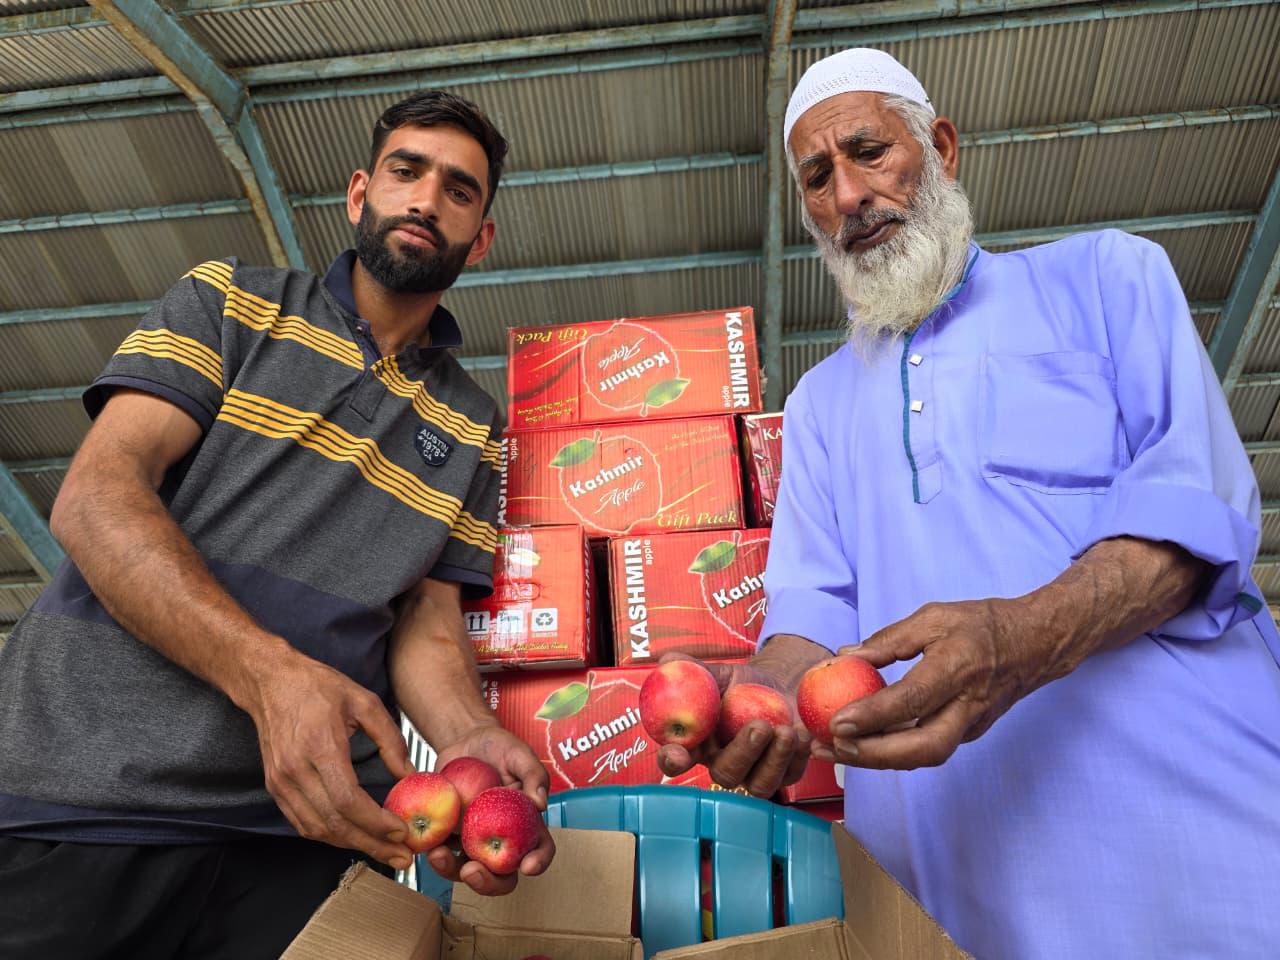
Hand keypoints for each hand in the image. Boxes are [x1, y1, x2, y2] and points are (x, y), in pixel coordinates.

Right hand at [247, 650, 416, 870]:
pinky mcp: (275, 787)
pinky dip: (329, 836)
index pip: (348, 800)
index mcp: (320, 747)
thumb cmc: (318, 687)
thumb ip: (390, 738)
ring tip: (384, 851)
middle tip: (402, 857)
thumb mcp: (364, 701)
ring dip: (352, 845)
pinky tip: (353, 837)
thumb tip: (409, 773)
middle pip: (334, 823)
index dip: (376, 823)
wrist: (270, 681)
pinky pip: (303, 823)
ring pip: (317, 830)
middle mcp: (296, 770)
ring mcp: (281, 782)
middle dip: (371, 845)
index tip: (402, 831)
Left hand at [424, 722, 555, 895]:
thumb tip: (540, 803)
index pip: (540, 849)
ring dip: (452, 871)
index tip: (528, 866)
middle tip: (472, 871)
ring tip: (438, 854)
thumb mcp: (520, 754)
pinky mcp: (449, 836)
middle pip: (502, 876)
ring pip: (467, 871)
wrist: (466, 741)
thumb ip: (533, 774)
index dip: (538, 862)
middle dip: (488, 883)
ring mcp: (473, 841)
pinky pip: (441, 853)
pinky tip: (425, 845)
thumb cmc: (500, 748)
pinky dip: (432, 854)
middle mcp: (501, 840)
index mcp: (526, 824)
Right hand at [654, 653, 811, 798]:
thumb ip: (694, 671)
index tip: (678, 753)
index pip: (675, 759)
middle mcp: (722, 763)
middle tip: (759, 727)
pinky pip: (790, 776)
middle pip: (724, 775)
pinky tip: (801, 735)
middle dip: (742, 754)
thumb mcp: (719, 673)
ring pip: (759, 785)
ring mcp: (754, 773)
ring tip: (786, 731)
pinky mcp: (784, 774)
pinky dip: (797, 756)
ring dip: (774, 760)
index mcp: (698, 743)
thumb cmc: (743, 684)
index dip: (673, 761)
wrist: (781, 686)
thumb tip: (668, 660)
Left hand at [811, 598, 1044, 769]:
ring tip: (836, 751)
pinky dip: (895, 751)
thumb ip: (889, 639)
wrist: (1037, 644)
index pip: (913, 700)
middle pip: (923, 747)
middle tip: (832, 748)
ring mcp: (972, 724)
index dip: (873, 715)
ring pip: (925, 756)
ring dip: (879, 759)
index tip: (836, 722)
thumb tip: (846, 656)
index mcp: (958, 667)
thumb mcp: (934, 617)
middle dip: (874, 755)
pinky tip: (864, 744)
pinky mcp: (970, 732)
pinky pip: (928, 748)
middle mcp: (968, 704)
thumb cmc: (983, 624)